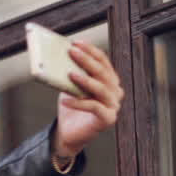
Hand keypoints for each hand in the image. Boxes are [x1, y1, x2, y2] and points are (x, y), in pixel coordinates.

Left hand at [53, 40, 123, 157]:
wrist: (68, 132)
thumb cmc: (71, 107)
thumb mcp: (69, 87)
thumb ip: (71, 74)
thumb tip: (60, 58)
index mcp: (109, 80)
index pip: (103, 61)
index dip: (90, 51)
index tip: (76, 43)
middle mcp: (115, 91)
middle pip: (102, 72)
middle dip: (86, 60)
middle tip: (72, 52)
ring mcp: (113, 105)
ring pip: (101, 88)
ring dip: (85, 80)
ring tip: (70, 74)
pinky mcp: (108, 119)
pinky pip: (93, 107)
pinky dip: (78, 103)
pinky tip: (65, 99)